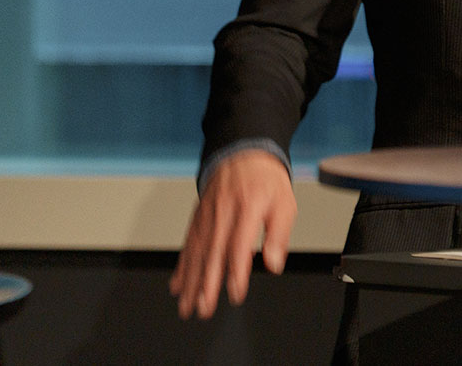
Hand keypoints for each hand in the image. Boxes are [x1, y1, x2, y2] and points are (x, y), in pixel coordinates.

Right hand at [170, 149, 297, 318]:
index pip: (239, 244)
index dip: (236, 271)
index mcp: (247, 208)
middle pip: (213, 252)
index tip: (235, 293)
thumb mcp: (284, 202)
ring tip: (186, 305)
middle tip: (203, 308)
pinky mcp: (199, 217)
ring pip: (196, 252)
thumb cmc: (265, 181)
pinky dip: (181, 266)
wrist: (243, 153)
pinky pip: (188, 243)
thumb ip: (279, 234)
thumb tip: (274, 263)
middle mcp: (223, 212)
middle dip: (206, 284)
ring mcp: (208, 215)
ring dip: (190, 281)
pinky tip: (177, 284)